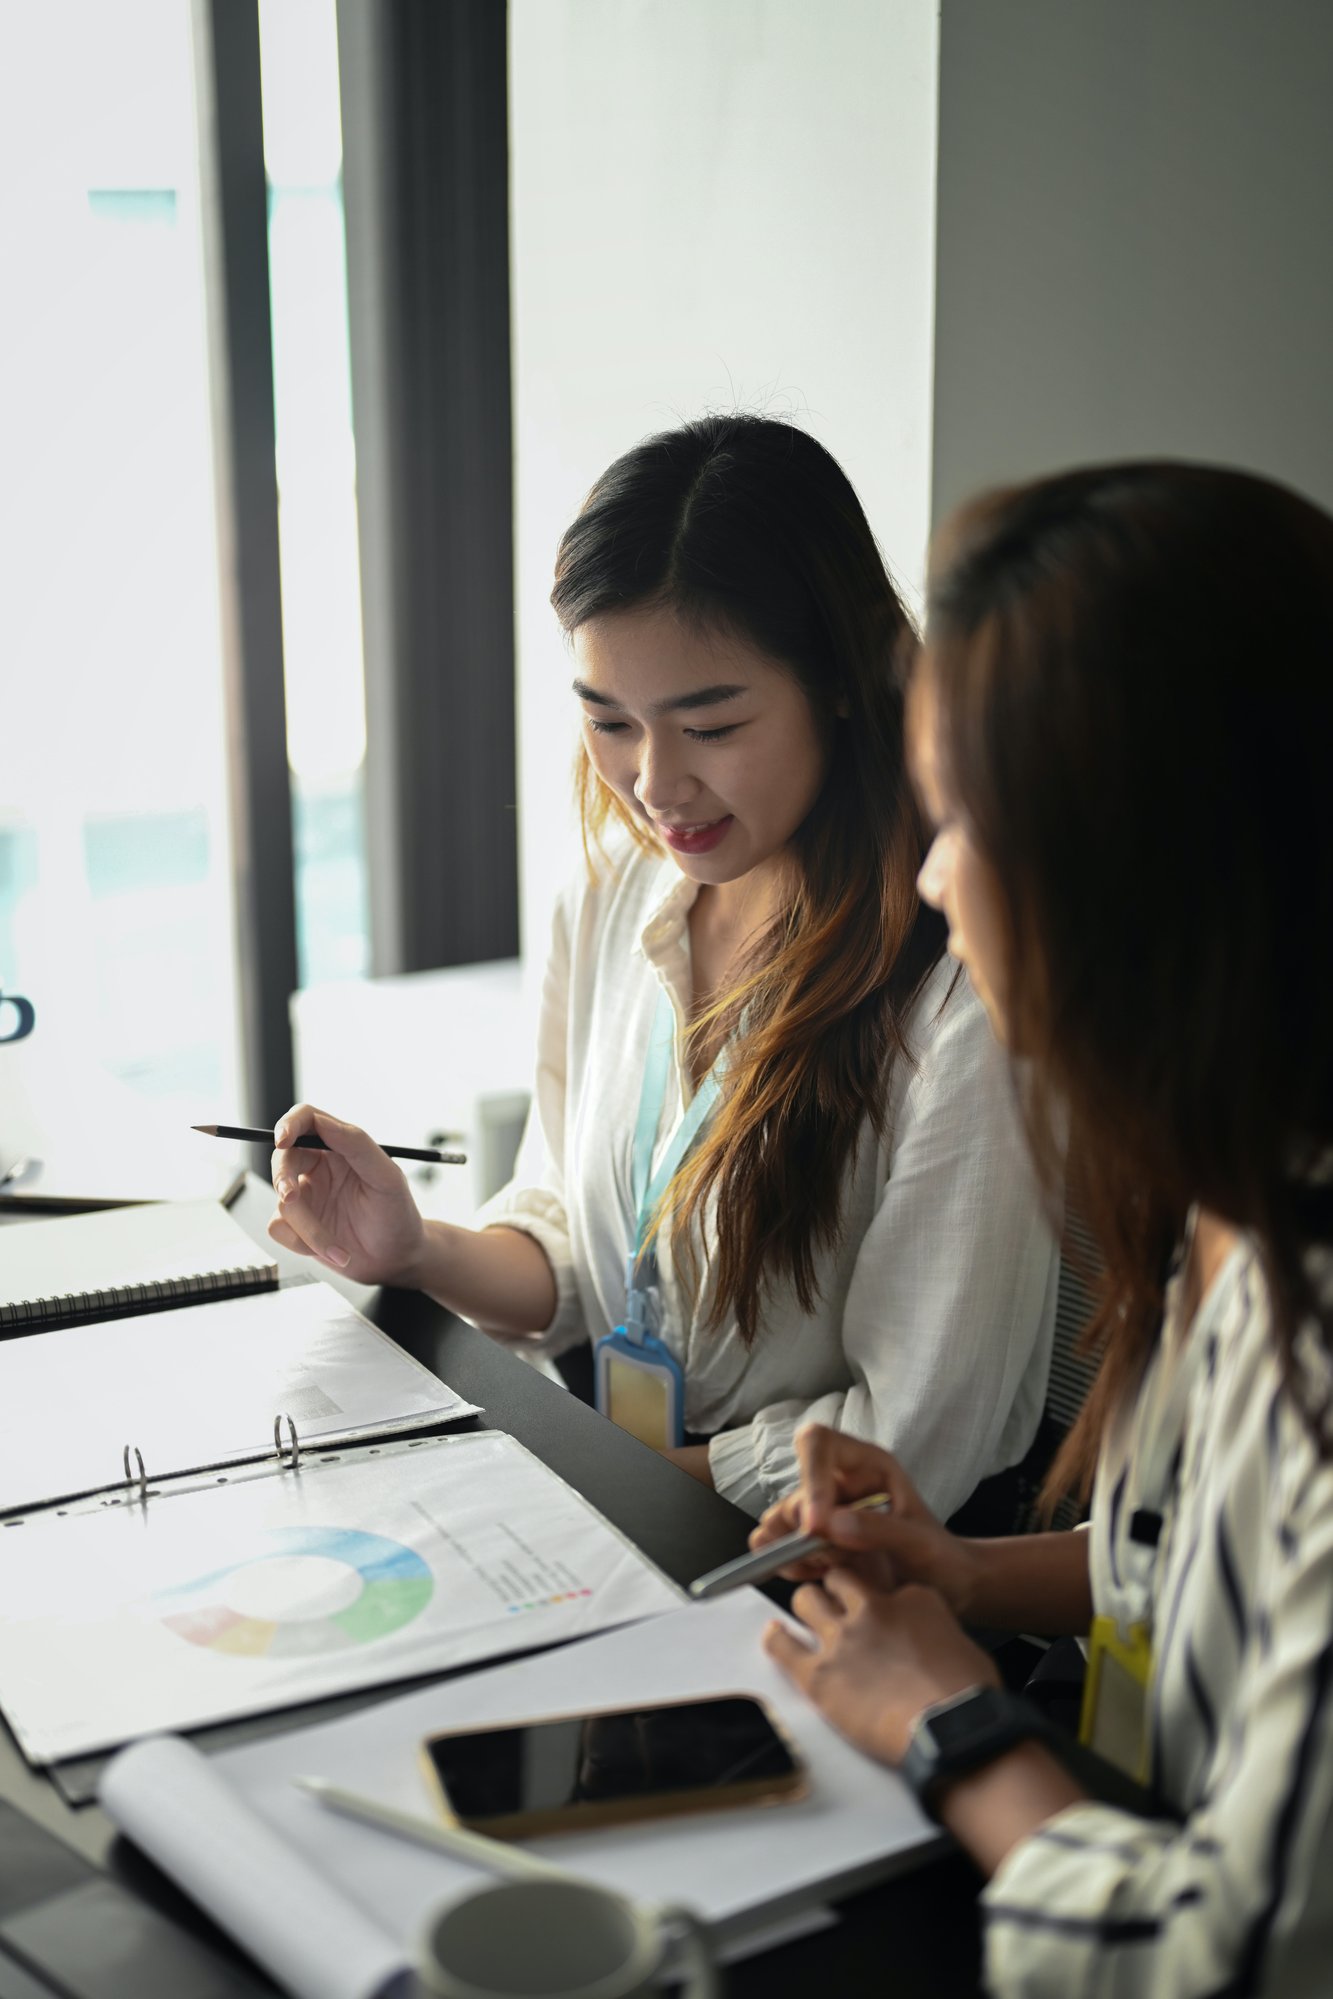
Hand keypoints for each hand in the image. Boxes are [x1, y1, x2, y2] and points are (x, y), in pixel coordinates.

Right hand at [268, 1104, 426, 1285]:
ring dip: (309, 1229)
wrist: (395, 1261)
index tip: (283, 1139)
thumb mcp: (386, 1177)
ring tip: (338, 1249)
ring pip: (282, 1201)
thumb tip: (322, 1122)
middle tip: (291, 1197)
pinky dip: (302, 1244)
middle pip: (282, 1158)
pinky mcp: (295, 1224)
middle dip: (283, 1179)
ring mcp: (305, 1196)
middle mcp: (318, 1167)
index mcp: (340, 1147)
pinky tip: (332, 1252)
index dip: (289, 1124)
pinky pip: (278, 1227)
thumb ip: (356, 1144)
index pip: (306, 1120)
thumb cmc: (397, 1215)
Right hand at [748, 1424, 979, 1615]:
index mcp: (867, 1465)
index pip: (819, 1443)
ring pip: (784, 1519)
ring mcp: (826, 1512)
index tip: (816, 1525)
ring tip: (824, 1571)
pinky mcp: (818, 1541)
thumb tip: (828, 1524)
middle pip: (798, 1489)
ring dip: (793, 1549)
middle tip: (827, 1558)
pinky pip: (784, 1546)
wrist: (947, 1588)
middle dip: (803, 1527)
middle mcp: (841, 1482)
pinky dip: (791, 1565)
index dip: (810, 1478)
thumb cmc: (940, 1556)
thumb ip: (879, 1530)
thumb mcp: (919, 1542)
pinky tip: (816, 1577)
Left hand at [763, 1571, 998, 1767]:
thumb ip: (936, 1631)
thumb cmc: (967, 1699)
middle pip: (839, 1580)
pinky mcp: (819, 1674)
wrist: (950, 1731)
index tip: (878, 1610)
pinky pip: (784, 1646)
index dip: (878, 1597)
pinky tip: (775, 1637)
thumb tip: (929, 1644)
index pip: (884, 1583)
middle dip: (837, 1590)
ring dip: (809, 1608)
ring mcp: (842, 1638)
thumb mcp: (963, 1645)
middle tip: (838, 1607)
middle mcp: (873, 1609)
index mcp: (912, 1599)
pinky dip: (777, 1640)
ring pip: (807, 1599)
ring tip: (810, 1619)